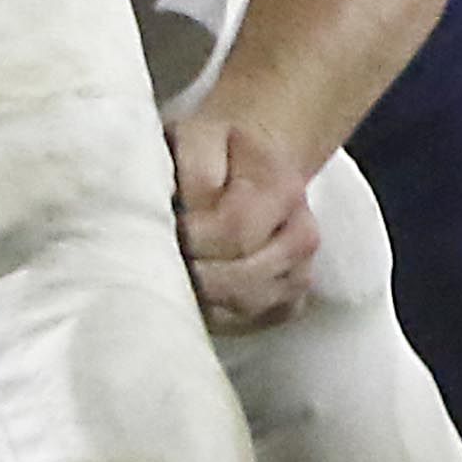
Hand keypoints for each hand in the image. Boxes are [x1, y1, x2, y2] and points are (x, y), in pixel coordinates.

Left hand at [169, 112, 320, 332]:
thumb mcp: (197, 137)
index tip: (161, 230)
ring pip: (245, 307)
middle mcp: (302, 236)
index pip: (235, 231)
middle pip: (242, 280)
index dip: (191, 238)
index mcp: (283, 189)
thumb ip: (192, 170)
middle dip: (193, 273)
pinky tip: (197, 292)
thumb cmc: (215, 152)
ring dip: (202, 297)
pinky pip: (249, 324)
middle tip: (158, 259)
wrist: (252, 161)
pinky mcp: (288, 303)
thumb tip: (186, 213)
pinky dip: (217, 314)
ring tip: (174, 274)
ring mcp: (300, 275)